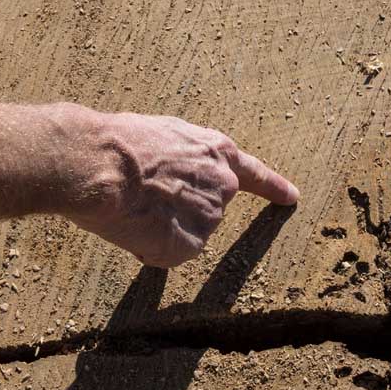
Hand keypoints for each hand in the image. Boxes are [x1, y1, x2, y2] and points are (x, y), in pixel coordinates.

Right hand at [63, 110, 299, 267]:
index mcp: (216, 151)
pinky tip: (133, 227)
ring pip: (183, 234)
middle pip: (205, 211)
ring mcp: (209, 217)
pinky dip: (150, 248)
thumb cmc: (118, 143)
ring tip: (132, 207)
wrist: (99, 163)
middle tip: (146, 203)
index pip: (254, 174)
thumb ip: (178, 159)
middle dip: (180, 213)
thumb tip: (163, 177)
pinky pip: (168, 254)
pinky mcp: (191, 245)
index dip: (273, 187)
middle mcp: (223, 185)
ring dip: (159, 229)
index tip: (291, 197)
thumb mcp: (159, 135)